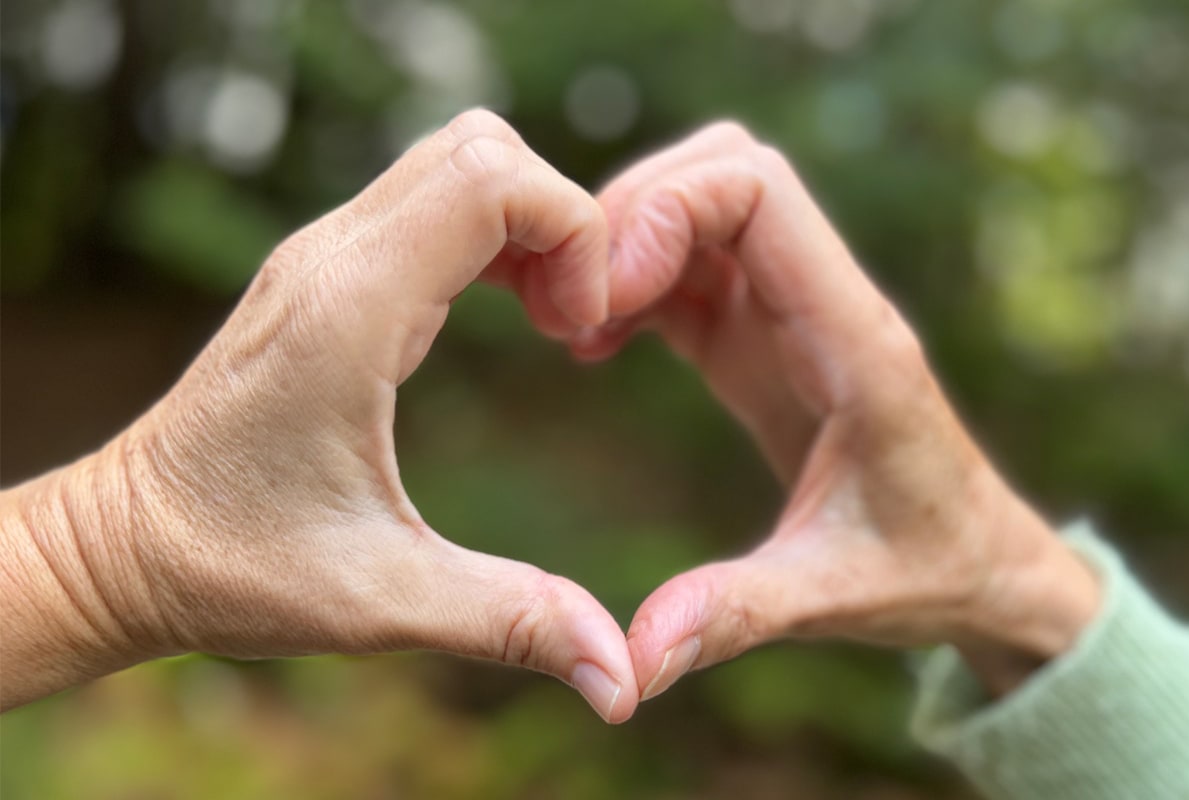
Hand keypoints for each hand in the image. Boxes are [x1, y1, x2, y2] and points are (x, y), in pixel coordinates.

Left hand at [1, 110, 636, 721]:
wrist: (123, 547)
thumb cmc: (233, 568)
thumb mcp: (383, 602)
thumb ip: (512, 621)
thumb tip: (625, 678)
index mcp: (350, 311)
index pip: (493, 179)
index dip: (573, 233)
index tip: (582, 332)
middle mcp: (332, 258)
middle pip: (480, 147)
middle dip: (559, 217)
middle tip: (574, 324)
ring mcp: (322, 257)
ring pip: (455, 160)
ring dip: (525, 221)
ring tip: (551, 321)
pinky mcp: (324, 273)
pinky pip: (428, 202)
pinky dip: (490, 234)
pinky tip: (508, 314)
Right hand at [575, 123, 1100, 699]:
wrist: (980, 564)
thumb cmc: (924, 571)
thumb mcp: (829, 599)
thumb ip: (732, 616)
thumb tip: (628, 665)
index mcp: (853, 340)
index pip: (763, 191)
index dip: (669, 208)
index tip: (608, 295)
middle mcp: (824, 303)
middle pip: (727, 168)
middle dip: (636, 209)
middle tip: (572, 300)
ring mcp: (792, 312)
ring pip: (704, 201)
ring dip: (629, 240)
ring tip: (569, 324)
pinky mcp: (765, 335)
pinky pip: (690, 264)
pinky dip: (634, 280)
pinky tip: (592, 346)